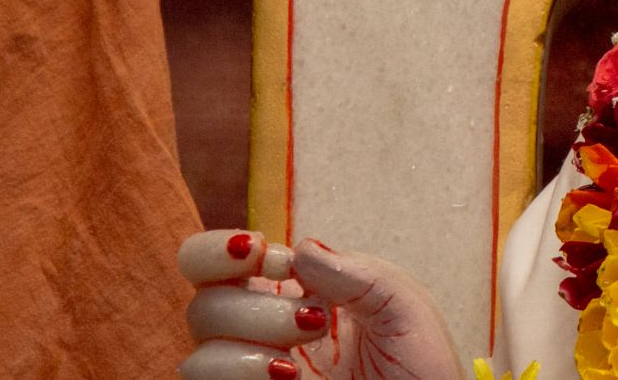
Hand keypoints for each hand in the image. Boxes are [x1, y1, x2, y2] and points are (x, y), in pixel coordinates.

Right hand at [179, 230, 461, 379]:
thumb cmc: (419, 368)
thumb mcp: (404, 307)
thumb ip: (357, 272)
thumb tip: (301, 250)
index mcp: (294, 292)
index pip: (220, 261)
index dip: (220, 251)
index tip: (261, 254)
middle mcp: (262, 332)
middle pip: (204, 305)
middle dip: (255, 308)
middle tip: (314, 321)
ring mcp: (252, 373)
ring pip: (198, 356)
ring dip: (247, 352)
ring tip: (297, 366)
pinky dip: (242, 375)